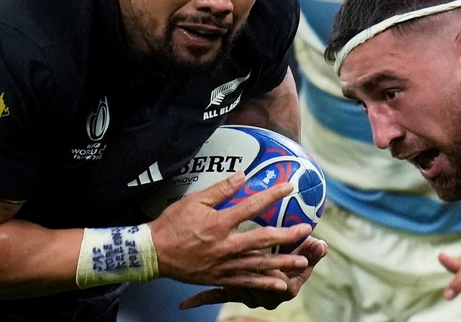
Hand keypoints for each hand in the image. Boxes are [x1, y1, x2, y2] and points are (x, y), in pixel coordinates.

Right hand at [149, 172, 323, 300]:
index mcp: (220, 223)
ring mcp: (224, 264)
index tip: (288, 187)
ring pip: (259, 265)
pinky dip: (264, 284)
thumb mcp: (194, 201)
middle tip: (306, 230)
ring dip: (282, 262)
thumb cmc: (172, 224)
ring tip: (302, 261)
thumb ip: (220, 189)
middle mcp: (226, 245)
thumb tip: (242, 175)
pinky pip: (247, 282)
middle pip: (263, 239)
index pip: (252, 206)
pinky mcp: (220, 277)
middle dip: (287, 235)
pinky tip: (280, 284)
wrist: (154, 253)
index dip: (272, 195)